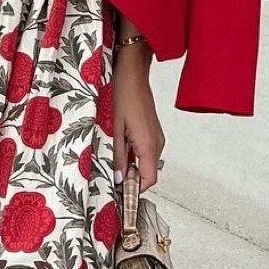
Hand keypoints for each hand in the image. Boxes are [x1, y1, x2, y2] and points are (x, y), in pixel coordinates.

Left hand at [111, 45, 164, 190]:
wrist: (133, 74)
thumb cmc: (123, 95)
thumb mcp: (114, 128)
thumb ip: (117, 155)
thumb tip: (118, 178)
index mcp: (148, 144)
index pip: (149, 179)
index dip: (136, 190)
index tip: (121, 195)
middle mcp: (157, 143)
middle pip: (148, 173)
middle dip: (131, 180)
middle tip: (112, 179)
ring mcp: (157, 137)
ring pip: (147, 163)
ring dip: (132, 167)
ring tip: (113, 161)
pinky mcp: (153, 132)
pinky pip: (146, 152)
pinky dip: (134, 157)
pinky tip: (120, 149)